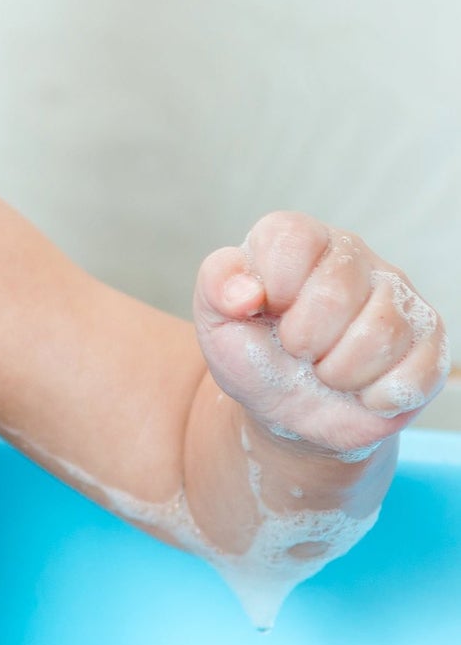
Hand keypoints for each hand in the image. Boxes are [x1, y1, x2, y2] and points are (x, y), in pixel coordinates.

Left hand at [194, 211, 448, 455]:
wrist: (286, 407)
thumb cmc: (252, 350)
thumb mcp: (216, 317)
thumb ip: (218, 286)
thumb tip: (247, 292)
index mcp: (298, 238)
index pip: (292, 237)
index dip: (274, 285)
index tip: (264, 310)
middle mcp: (352, 256)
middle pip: (336, 291)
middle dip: (303, 339)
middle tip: (296, 350)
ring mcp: (396, 296)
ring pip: (382, 330)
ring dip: (339, 370)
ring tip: (324, 370)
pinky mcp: (428, 340)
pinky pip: (418, 369)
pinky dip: (378, 395)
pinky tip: (360, 391)